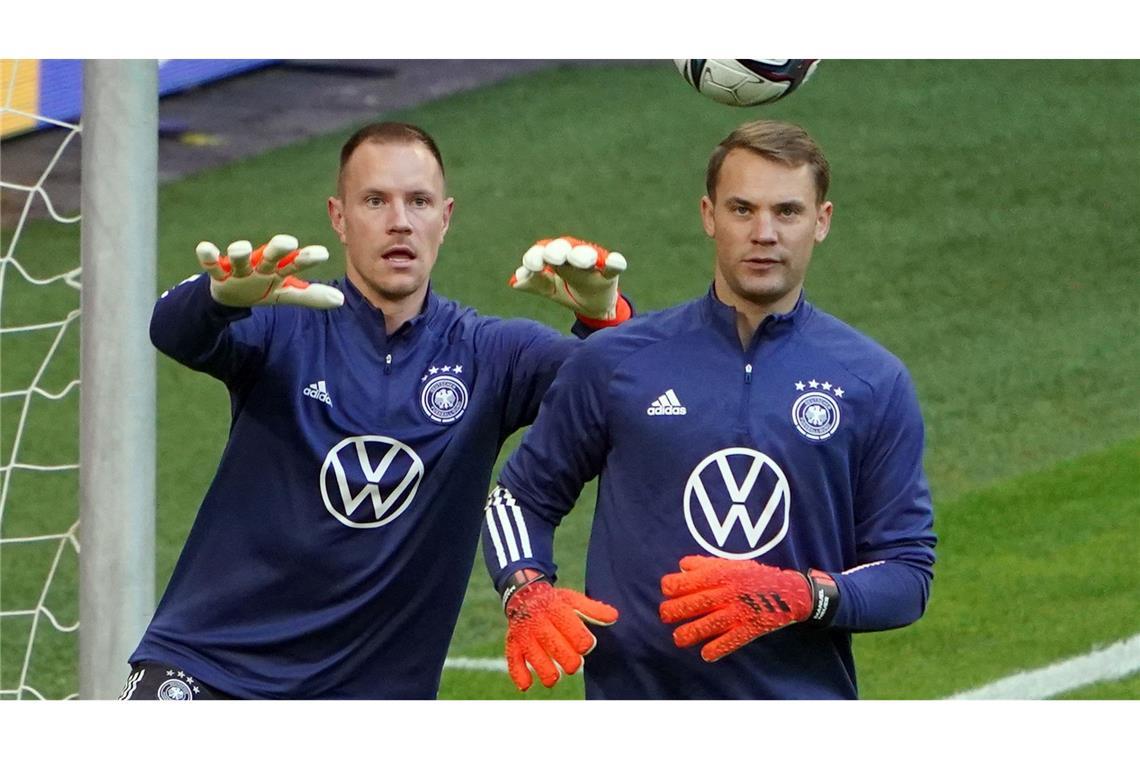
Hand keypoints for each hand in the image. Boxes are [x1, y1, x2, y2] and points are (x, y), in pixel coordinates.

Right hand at [196, 233, 344, 308]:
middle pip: (270, 255)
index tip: (323, 254)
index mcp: (278, 269)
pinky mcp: (218, 273)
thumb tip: (341, 301)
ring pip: (239, 257)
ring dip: (239, 251)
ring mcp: (238, 268)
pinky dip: (207, 256)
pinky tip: (205, 248)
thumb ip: (311, 296)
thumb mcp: (286, 293)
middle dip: (278, 248)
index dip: (307, 258)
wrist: (231, 293)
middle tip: (288, 241)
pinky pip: (211, 264)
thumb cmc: (263, 287)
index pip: (296, 263)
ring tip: (241, 247)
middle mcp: (260, 264)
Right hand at [504, 577, 617, 690]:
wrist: (523, 595)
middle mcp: (539, 623)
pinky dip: (521, 677)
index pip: (576, 635)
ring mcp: (524, 635)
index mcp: (556, 611)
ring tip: (555, 674)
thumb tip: (614, 617)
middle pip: (558, 650)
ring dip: (549, 673)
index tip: (585, 645)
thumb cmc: (555, 602)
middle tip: (573, 662)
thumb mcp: (573, 600)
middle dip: (570, 662)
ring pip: (538, 661)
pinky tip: (528, 684)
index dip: (584, 644)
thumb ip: (594, 609)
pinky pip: (514, 663)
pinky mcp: (512, 645)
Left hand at [509, 236, 628, 324]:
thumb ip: (535, 284)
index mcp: (555, 258)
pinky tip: (615, 262)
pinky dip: (615, 262)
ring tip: (584, 261)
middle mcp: (572, 255)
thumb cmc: (567, 291)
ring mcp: (593, 263)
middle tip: (553, 259)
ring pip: (586, 254)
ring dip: (583, 256)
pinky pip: (614, 265)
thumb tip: (515, 282)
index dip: (536, 258)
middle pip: (563, 248)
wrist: (592, 307)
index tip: (532, 267)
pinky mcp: (610, 273)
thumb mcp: (549, 290)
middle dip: (557, 251)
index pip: (541, 253)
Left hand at [659, 555, 813, 661]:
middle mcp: (727, 592)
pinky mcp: (751, 628)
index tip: (668, 592)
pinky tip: (706, 654)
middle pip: (693, 604)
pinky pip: (731, 641)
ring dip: (689, 633)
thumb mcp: (729, 563)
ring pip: (708, 624)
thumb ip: (704, 564)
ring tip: (678, 638)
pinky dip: (717, 649)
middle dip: (673, 611)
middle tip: (665, 616)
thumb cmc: (754, 576)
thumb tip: (680, 567)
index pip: (686, 581)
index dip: (671, 587)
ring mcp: (739, 611)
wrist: (789, 591)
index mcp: (720, 574)